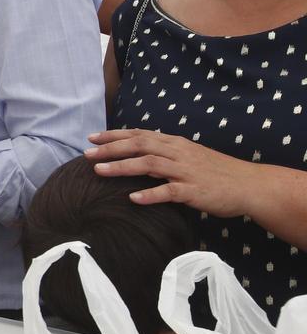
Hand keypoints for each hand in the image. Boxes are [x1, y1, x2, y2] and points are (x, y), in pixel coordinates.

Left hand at [86, 128, 256, 216]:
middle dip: (110, 149)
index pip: (139, 135)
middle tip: (86, 154)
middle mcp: (177, 153)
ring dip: (122, 167)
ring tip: (99, 171)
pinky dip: (150, 194)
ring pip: (149, 164)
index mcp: (174, 143)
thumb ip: (163, 154)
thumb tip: (135, 155)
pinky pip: (169, 192)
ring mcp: (186, 171)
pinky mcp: (194, 191)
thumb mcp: (187, 156)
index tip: (91, 138)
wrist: (248, 185)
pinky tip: (133, 199)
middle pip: (139, 145)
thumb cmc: (214, 172)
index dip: (114, 136)